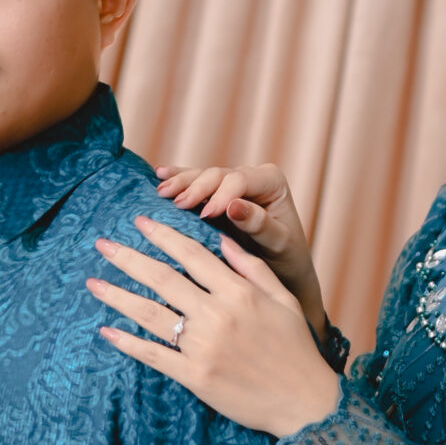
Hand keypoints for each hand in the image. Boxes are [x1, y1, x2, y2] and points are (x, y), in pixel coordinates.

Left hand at [90, 215, 342, 439]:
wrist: (304, 402)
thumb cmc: (297, 349)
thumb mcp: (284, 300)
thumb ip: (253, 268)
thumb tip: (224, 240)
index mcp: (239, 293)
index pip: (192, 255)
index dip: (162, 236)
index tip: (139, 222)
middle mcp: (217, 315)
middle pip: (163, 279)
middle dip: (128, 258)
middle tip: (102, 244)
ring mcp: (203, 346)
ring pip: (151, 314)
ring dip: (118, 296)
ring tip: (93, 283)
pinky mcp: (195, 376)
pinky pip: (154, 356)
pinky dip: (129, 343)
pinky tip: (107, 331)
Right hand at [155, 161, 326, 337]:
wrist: (283, 270)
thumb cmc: (286, 258)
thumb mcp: (278, 243)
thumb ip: (259, 224)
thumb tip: (233, 206)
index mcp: (271, 182)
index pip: (240, 180)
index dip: (220, 195)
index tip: (205, 215)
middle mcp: (251, 176)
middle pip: (217, 175)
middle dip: (194, 187)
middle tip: (175, 202)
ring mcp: (231, 183)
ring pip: (202, 177)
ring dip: (180, 183)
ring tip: (161, 191)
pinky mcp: (215, 194)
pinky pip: (194, 184)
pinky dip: (177, 180)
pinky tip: (159, 175)